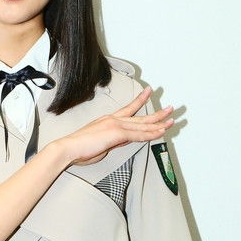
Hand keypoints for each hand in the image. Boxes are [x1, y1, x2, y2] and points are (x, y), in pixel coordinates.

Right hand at [59, 86, 173, 166]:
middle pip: (140, 115)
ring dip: (159, 123)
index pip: (128, 109)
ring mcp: (115, 125)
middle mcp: (113, 119)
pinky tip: (160, 132)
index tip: (147, 92)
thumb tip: (124, 141)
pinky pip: (138, 134)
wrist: (68, 148)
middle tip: (169, 108)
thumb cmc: (79, 148)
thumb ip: (115, 141)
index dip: (139, 100)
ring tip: (171, 120)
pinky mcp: (116, 133)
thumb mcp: (101, 143)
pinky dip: (151, 133)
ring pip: (142, 124)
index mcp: (108, 120)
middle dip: (156, 113)